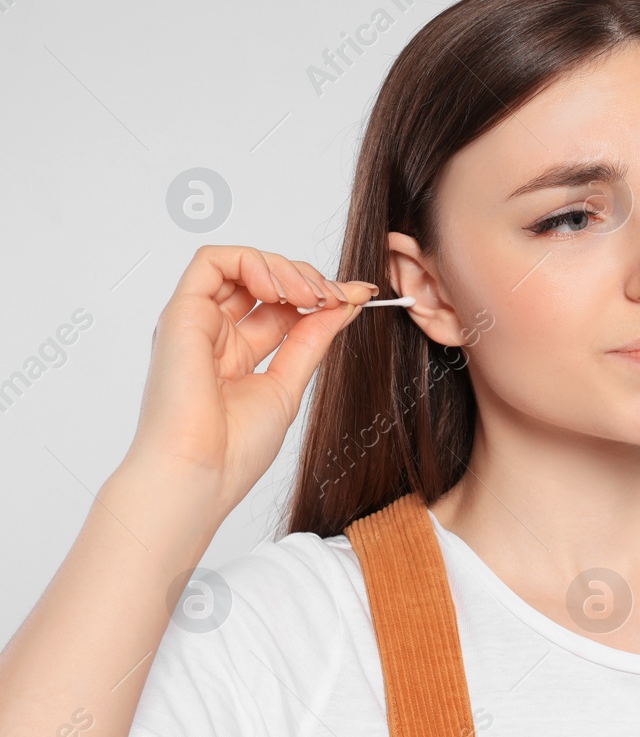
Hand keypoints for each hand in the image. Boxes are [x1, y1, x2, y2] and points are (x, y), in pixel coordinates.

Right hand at [124, 245, 375, 514]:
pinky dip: (252, 263)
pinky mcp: (181, 313)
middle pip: (266, 281)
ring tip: (312, 296)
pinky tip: (279, 290)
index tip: (361, 295)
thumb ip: (312, 340)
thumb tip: (345, 304)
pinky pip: (212, 262)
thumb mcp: (290, 384)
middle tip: (337, 298)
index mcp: (238, 355)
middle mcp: (216, 335)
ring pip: (242, 264)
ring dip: (285, 269)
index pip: (284, 307)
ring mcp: (198, 322)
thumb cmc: (234, 449)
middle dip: (309, 279)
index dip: (323, 295)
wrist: (202, 474)